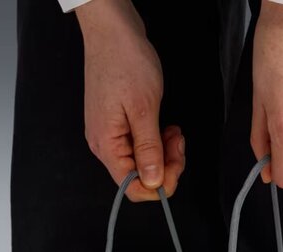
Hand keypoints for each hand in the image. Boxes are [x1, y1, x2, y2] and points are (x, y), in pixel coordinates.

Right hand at [76, 0, 184, 200]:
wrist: (112, 31)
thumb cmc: (125, 61)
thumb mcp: (144, 107)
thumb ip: (148, 149)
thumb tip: (152, 182)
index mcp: (106, 146)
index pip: (131, 188)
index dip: (158, 185)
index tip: (177, 164)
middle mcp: (103, 146)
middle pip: (138, 178)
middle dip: (164, 166)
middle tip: (179, 142)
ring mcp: (109, 136)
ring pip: (141, 163)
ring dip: (163, 153)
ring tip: (173, 131)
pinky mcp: (116, 127)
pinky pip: (138, 147)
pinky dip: (156, 142)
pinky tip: (164, 127)